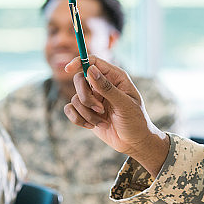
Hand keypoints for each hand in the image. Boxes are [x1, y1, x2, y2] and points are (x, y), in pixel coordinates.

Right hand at [63, 55, 168, 175]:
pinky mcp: (86, 111)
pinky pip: (70, 109)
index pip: (93, 61)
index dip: (79, 62)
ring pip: (75, 98)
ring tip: (102, 122)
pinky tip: (92, 125)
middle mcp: (102, 84)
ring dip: (87, 113)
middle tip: (100, 109)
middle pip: (79, 79)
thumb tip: (90, 69)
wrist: (134, 142)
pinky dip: (78, 119)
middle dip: (86, 97)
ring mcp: (93, 98)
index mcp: (115, 77)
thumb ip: (107, 87)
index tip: (68, 69)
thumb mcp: (124, 104)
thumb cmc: (135, 121)